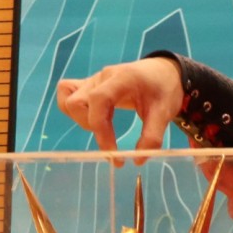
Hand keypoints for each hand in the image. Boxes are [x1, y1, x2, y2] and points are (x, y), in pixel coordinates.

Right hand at [56, 58, 182, 154]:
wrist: (163, 72)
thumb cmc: (164, 89)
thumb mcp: (165, 113)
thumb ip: (152, 136)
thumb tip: (137, 160)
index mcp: (122, 78)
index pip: (99, 100)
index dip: (101, 130)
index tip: (114, 153)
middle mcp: (103, 77)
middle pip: (76, 102)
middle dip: (91, 127)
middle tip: (111, 140)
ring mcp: (93, 80)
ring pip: (68, 99)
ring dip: (80, 120)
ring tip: (102, 129)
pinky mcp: (89, 86)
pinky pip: (67, 93)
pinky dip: (74, 111)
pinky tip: (92, 119)